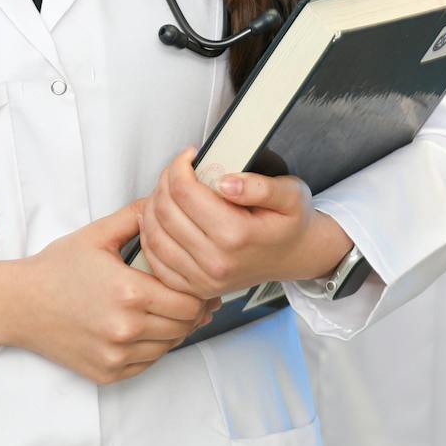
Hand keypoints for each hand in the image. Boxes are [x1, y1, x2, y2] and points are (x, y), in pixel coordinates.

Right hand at [0, 202, 213, 383]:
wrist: (20, 305)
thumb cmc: (57, 268)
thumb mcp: (96, 234)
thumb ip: (135, 216)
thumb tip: (166, 202)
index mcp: (129, 293)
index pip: (190, 303)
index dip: (199, 293)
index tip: (196, 283)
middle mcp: (126, 329)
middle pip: (184, 327)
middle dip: (190, 312)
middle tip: (188, 296)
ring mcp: (117, 356)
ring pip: (168, 347)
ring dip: (172, 330)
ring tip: (164, 310)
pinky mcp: (108, 373)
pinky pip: (147, 363)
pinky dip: (151, 348)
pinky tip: (141, 328)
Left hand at [137, 151, 351, 300]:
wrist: (295, 256)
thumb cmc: (290, 223)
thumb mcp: (290, 195)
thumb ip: (260, 186)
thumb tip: (226, 183)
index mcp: (237, 236)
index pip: (185, 193)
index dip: (179, 167)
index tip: (188, 156)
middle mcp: (217, 262)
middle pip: (166, 212)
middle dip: (165, 182)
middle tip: (177, 171)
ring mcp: (204, 280)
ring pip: (154, 236)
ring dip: (153, 207)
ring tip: (168, 191)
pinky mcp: (195, 289)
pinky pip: (156, 262)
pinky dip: (150, 236)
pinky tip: (160, 219)